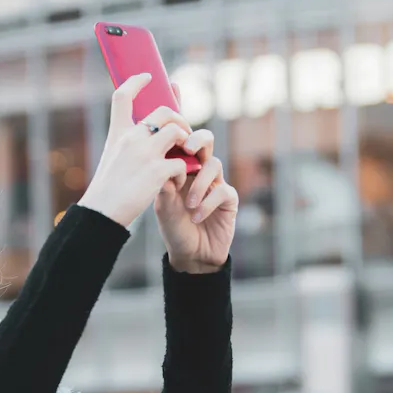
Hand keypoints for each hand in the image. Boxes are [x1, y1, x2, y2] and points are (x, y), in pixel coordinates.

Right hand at [77, 73, 193, 227]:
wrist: (102, 213)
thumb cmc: (106, 191)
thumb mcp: (112, 159)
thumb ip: (127, 146)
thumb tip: (147, 138)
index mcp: (118, 134)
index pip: (122, 96)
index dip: (136, 82)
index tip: (146, 76)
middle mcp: (131, 138)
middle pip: (163, 111)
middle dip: (179, 119)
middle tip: (184, 134)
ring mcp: (145, 153)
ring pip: (177, 131)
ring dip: (186, 142)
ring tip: (186, 156)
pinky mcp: (157, 171)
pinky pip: (182, 162)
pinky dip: (184, 172)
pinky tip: (176, 182)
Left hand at [154, 125, 237, 272]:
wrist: (190, 255)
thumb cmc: (174, 228)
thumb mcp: (163, 208)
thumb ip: (164, 187)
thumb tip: (163, 166)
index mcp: (182, 169)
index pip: (183, 143)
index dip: (179, 137)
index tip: (167, 143)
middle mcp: (200, 172)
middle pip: (206, 142)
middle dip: (198, 140)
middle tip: (188, 148)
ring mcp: (216, 184)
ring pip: (214, 165)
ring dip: (200, 183)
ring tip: (189, 204)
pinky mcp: (229, 200)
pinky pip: (222, 191)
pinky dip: (207, 203)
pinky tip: (196, 217)